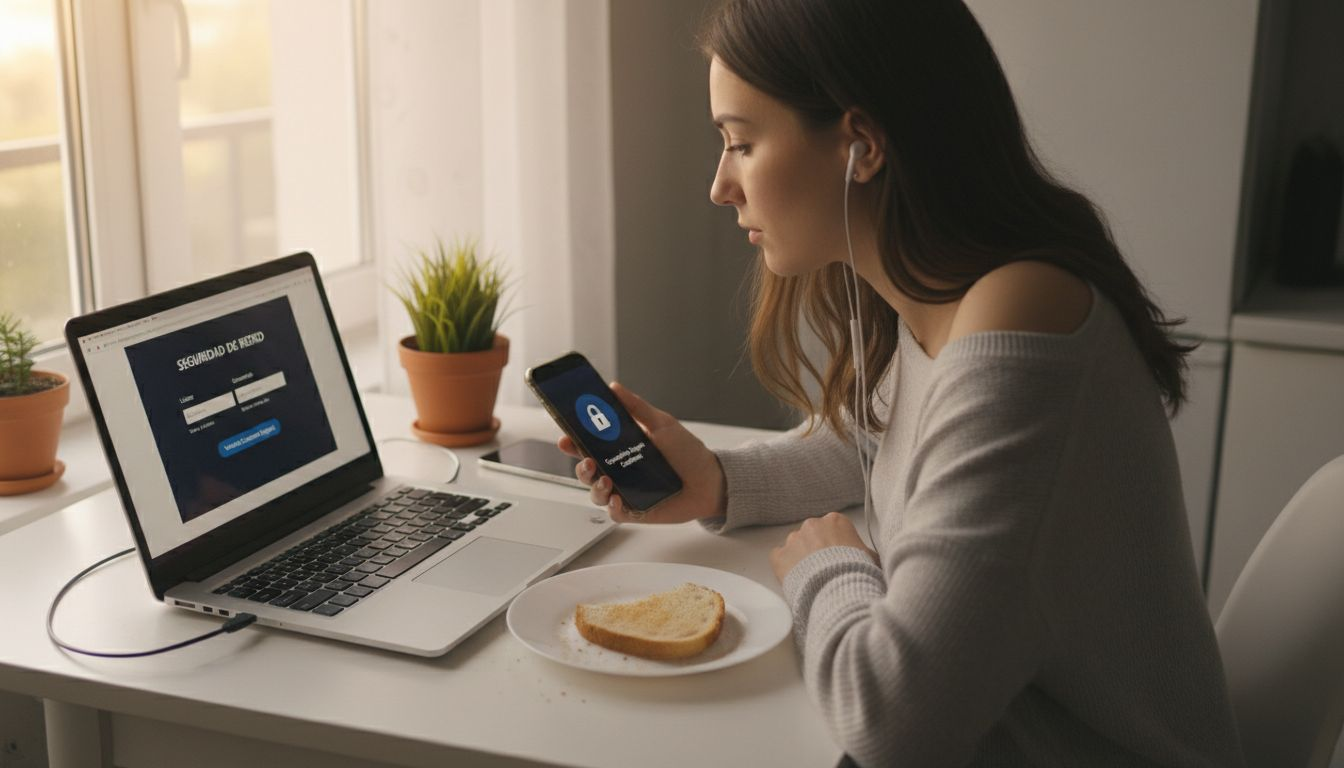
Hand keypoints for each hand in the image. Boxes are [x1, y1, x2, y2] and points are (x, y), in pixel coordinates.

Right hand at [558, 382, 726, 524]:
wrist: (710, 480)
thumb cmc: (687, 452)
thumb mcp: (661, 424)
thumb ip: (636, 407)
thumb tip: (614, 387)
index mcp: (621, 448)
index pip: (589, 444)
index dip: (574, 441)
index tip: (566, 436)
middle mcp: (620, 470)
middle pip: (587, 470)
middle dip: (580, 465)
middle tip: (587, 460)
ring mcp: (626, 491)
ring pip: (596, 493)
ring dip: (595, 487)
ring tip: (606, 480)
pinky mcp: (635, 510)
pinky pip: (615, 513)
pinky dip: (612, 508)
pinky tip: (617, 499)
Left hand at [770, 512, 877, 582]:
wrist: (837, 588)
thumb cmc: (857, 572)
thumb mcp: (871, 558)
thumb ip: (865, 551)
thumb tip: (868, 557)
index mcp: (835, 521)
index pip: (833, 529)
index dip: (836, 546)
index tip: (839, 558)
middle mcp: (812, 525)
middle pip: (812, 535)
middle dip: (817, 550)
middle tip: (824, 569)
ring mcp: (793, 539)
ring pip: (795, 545)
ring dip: (801, 558)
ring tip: (811, 577)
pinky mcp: (779, 555)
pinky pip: (779, 557)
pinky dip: (785, 566)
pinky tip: (795, 578)